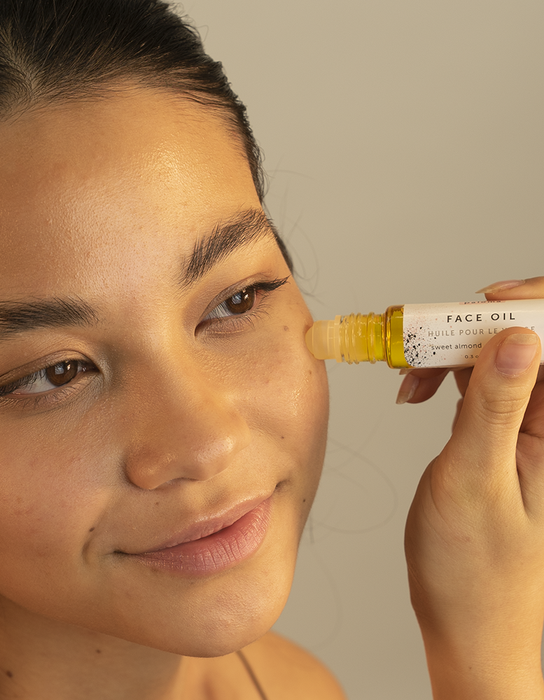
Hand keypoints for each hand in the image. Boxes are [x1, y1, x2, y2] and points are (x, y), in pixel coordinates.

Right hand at [402, 277, 543, 698]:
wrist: (467, 621)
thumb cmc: (475, 571)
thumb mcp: (476, 483)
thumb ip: (497, 408)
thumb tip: (516, 338)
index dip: (529, 308)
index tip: (477, 305)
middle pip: (525, 338)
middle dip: (471, 326)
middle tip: (419, 344)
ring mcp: (526, 424)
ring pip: (496, 352)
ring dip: (449, 349)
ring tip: (410, 376)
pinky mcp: (499, 429)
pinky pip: (477, 377)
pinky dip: (442, 372)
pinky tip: (417, 389)